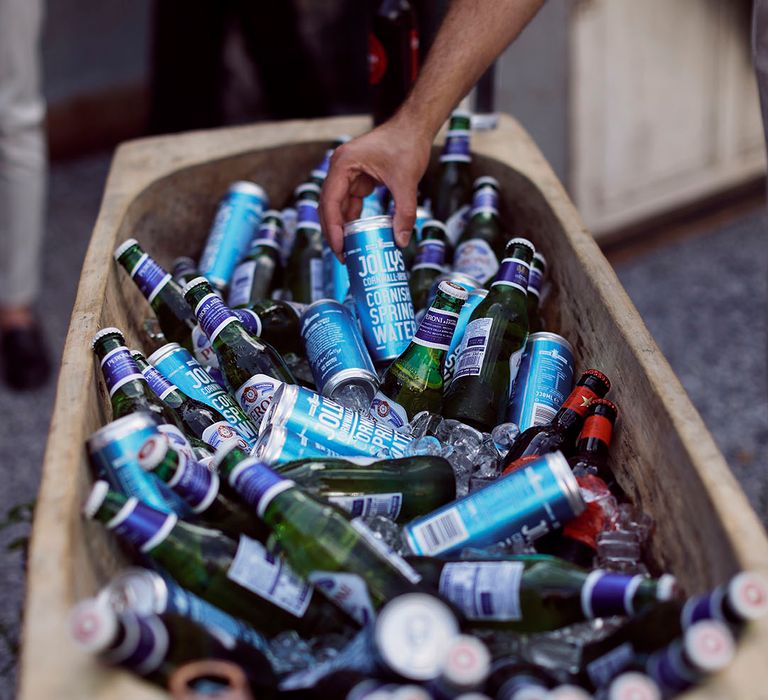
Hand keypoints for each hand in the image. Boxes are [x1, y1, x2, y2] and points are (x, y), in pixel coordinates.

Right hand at [320, 118, 431, 257]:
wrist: (414, 127)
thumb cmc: (407, 145)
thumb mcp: (406, 181)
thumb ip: (404, 212)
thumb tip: (400, 241)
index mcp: (343, 164)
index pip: (330, 201)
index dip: (333, 227)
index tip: (339, 248)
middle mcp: (340, 168)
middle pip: (329, 206)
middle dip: (334, 232)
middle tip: (343, 256)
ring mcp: (347, 173)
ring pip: (338, 206)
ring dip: (342, 227)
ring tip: (349, 250)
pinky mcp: (357, 177)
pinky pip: (350, 202)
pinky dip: (353, 219)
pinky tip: (358, 235)